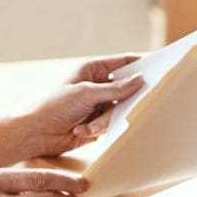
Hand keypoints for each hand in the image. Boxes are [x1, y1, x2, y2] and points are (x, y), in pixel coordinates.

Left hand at [22, 54, 144, 158]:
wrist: (36, 133)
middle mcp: (97, 85)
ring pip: (118, 110)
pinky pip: (110, 124)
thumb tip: (139, 80)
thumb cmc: (54, 106)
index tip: (159, 67)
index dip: (140, 64)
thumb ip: (115, 88)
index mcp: (92, 69)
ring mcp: (97, 104)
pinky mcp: (97, 122)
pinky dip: (97, 129)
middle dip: (123, 100)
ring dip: (102, 120)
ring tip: (85, 126)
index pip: (123, 62)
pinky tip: (81, 131)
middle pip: (125, 89)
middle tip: (131, 104)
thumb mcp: (86, 94)